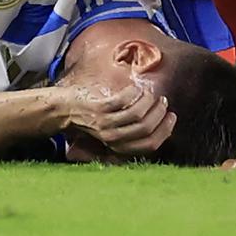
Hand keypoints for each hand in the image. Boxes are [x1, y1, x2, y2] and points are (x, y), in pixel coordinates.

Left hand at [61, 84, 176, 155]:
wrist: (63, 110)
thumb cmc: (90, 118)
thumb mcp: (111, 130)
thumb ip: (130, 130)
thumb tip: (157, 122)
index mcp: (118, 147)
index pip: (150, 144)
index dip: (165, 130)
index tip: (171, 116)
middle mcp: (113, 139)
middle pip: (146, 128)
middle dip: (159, 114)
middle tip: (163, 102)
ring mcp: (105, 124)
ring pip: (137, 113)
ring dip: (148, 101)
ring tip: (151, 94)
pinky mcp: (98, 109)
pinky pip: (123, 100)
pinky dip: (133, 92)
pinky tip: (136, 88)